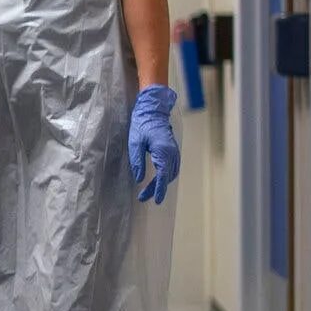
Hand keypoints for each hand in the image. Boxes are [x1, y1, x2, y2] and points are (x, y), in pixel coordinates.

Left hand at [128, 84, 180, 204]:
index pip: (162, 175)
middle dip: (157, 189)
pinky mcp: (173, 150)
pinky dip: (166, 176)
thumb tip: (139, 179)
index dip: (158, 189)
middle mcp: (172, 153)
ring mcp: (174, 151)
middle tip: (144, 197)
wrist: (153, 110)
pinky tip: (159, 180)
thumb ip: (137, 162)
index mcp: (163, 151)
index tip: (155, 200)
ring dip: (162, 183)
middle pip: (167, 176)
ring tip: (149, 192)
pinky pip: (172, 167)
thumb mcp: (135, 143)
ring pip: (171, 173)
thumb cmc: (142, 124)